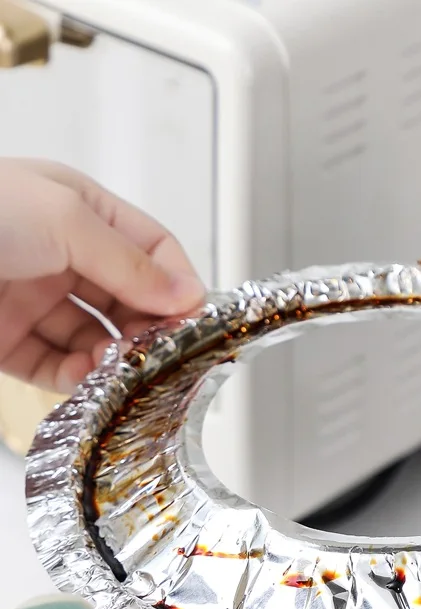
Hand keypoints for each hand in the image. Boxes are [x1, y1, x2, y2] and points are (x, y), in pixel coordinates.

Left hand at [0, 158, 205, 393]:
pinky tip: (93, 378)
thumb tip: (185, 294)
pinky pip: (58, 365)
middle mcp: (61, 255)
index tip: (196, 315)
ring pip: (97, 337)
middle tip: (166, 349)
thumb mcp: (65, 219)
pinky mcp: (7, 341)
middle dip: (151, 325)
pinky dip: (81, 377)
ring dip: (117, 356)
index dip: (177, 280)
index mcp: (79, 211)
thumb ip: (130, 262)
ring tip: (126, 367)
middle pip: (128, 298)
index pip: (151, 248)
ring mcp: (33, 299)